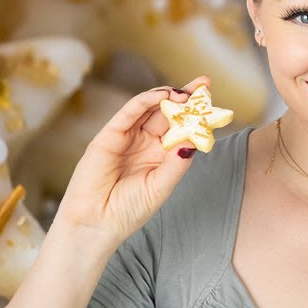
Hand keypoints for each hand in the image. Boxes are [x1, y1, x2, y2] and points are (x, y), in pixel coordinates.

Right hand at [56, 76, 209, 250]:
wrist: (96, 223)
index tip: (211, 99)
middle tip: (204, 84)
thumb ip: (176, 162)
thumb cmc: (128, 211)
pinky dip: (146, 101)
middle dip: (185, 98)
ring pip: (149, 109)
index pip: (178, 128)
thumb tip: (194, 137)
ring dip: (168, 97)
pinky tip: (163, 95)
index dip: (194, 113)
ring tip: (188, 91)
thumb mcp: (160, 186)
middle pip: (166, 113)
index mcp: (158, 156)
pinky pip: (129, 112)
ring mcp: (126, 137)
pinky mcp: (108, 135)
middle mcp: (143, 143)